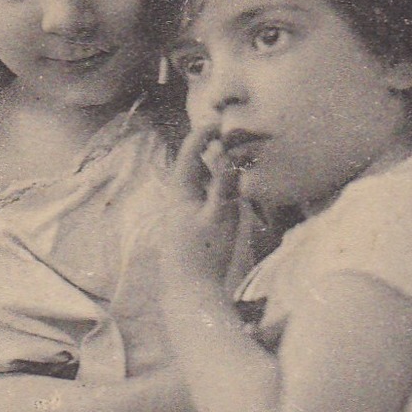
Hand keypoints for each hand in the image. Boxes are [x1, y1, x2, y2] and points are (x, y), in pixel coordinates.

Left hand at [163, 126, 241, 287]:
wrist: (190, 292)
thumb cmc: (204, 254)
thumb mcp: (220, 216)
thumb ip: (224, 184)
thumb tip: (228, 154)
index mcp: (181, 191)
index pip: (189, 151)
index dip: (203, 133)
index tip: (219, 120)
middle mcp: (179, 199)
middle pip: (193, 165)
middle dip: (209, 148)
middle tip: (229, 134)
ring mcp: (184, 215)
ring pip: (199, 182)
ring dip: (214, 168)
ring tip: (233, 157)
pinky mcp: (191, 229)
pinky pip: (203, 197)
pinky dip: (216, 187)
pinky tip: (229, 192)